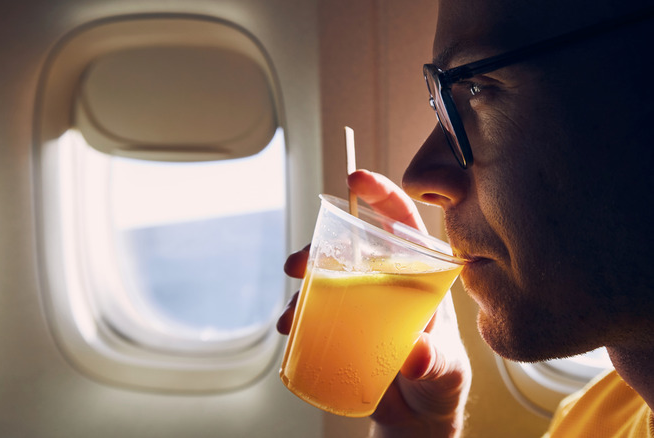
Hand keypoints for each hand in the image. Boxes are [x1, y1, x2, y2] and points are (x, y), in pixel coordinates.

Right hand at [277, 169, 470, 437]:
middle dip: (319, 247)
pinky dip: (297, 315)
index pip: (404, 225)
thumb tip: (417, 354)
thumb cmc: (439, 385)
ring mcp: (361, 303)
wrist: (415, 418)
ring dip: (303, 285)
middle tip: (300, 263)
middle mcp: (386, 283)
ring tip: (293, 314)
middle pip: (351, 248)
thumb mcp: (445, 372)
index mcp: (419, 278)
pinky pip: (315, 310)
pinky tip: (290, 329)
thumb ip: (435, 363)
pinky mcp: (342, 327)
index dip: (382, 196)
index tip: (356, 180)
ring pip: (327, 276)